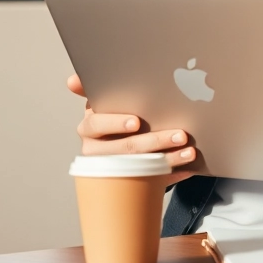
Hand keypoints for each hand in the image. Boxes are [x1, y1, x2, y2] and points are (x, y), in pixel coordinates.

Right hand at [67, 73, 197, 183]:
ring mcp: (113, 168)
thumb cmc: (116, 113)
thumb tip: (72, 81)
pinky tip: (190, 166)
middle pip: (125, 148)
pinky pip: (153, 180)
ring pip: (140, 166)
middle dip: (155, 141)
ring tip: (189, 150)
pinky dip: (173, 173)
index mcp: (89, 128)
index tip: (136, 122)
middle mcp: (97, 150)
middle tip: (180, 134)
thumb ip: (93, 88)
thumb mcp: (105, 99)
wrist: (124, 143)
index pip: (96, 125)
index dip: (115, 123)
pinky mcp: (131, 181)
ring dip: (168, 159)